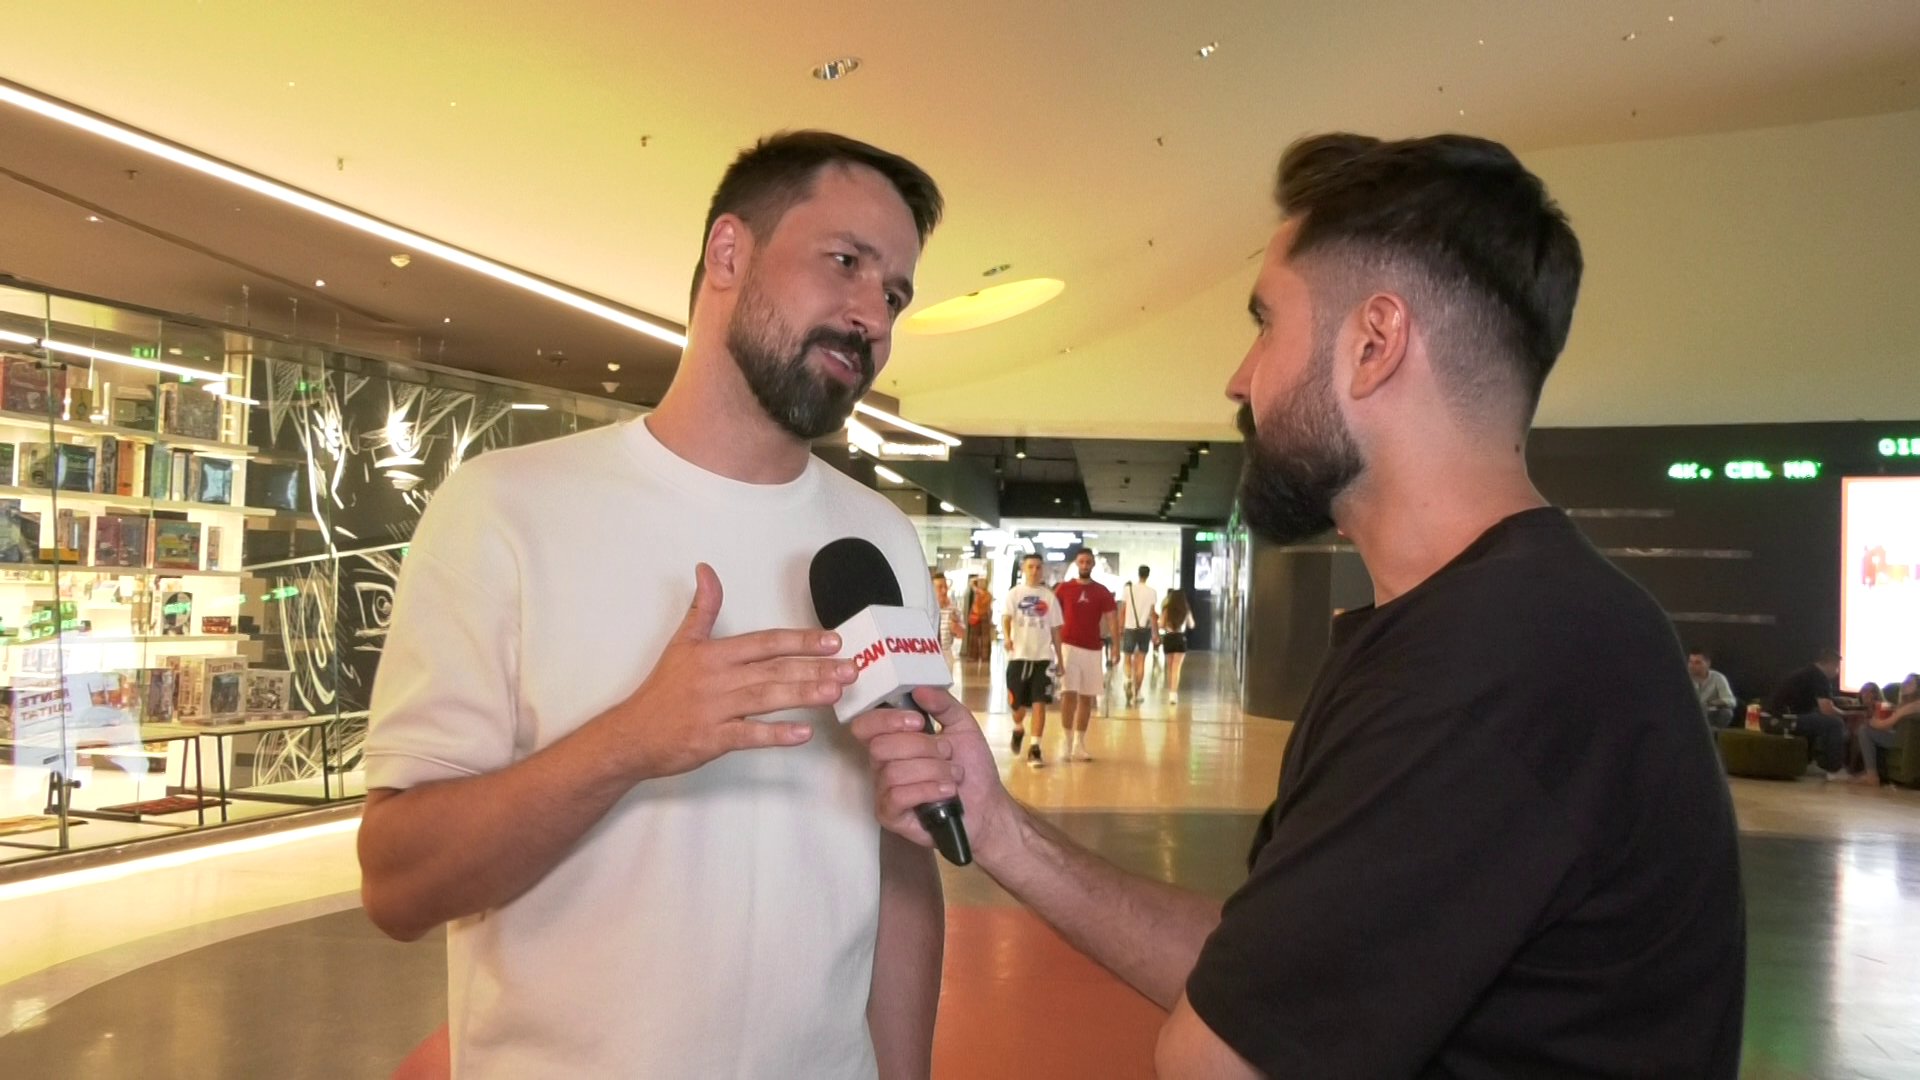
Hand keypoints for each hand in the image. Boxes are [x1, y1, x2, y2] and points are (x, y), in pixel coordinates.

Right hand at [600, 564, 854, 780]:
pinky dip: (776, 734)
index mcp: (715, 654)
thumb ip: (703, 607)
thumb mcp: (682, 642)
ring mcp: (716, 709)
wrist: (632, 734)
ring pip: (767, 698)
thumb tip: (706, 569)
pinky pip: (749, 735)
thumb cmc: (662, 690)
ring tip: (835, 693)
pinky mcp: (713, 738)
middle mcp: (719, 678)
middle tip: (850, 668)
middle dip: (814, 668)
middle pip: (774, 669)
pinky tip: (804, 733)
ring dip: (803, 695)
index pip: (766, 642)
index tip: (833, 640)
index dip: (800, 640)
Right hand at [851, 686, 1020, 860]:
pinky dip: (927, 790)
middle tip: (947, 753)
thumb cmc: (971, 767)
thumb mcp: (962, 726)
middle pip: (880, 747)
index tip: (919, 722)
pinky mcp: (889, 815)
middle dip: (922, 747)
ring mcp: (883, 791)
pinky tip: (946, 791)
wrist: (986, 805)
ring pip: (893, 772)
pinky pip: (897, 796)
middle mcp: (883, 764)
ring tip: (953, 776)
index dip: (887, 720)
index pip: (866, 725)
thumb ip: (943, 704)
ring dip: (933, 770)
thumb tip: (920, 689)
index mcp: (894, 740)